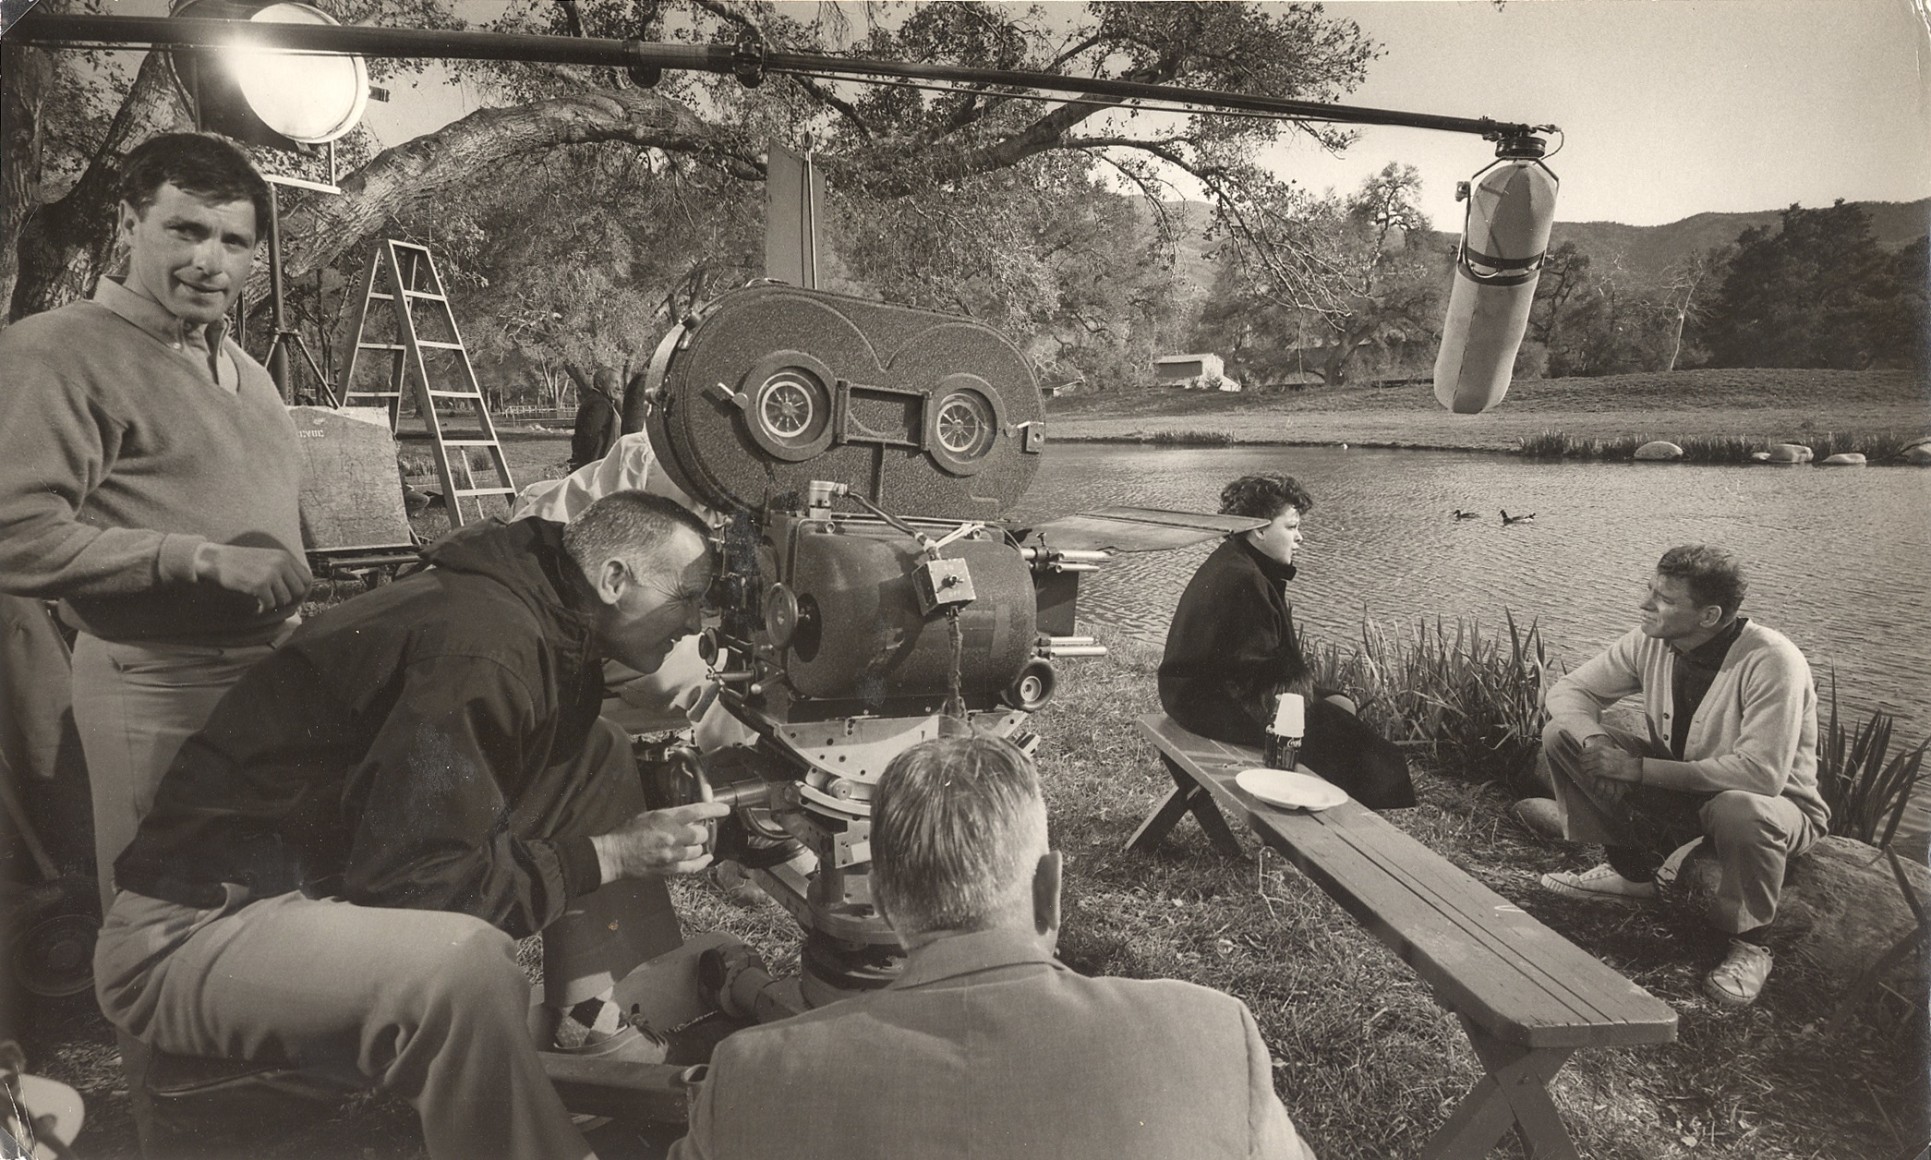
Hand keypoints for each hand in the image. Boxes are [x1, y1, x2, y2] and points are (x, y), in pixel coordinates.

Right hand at [195, 544, 312, 611]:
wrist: (216, 559)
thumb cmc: (241, 561)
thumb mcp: (267, 558)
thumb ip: (283, 569)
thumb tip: (301, 589)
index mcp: (285, 556)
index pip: (307, 578)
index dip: (298, 589)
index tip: (288, 594)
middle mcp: (281, 564)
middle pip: (299, 591)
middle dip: (287, 598)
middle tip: (274, 600)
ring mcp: (271, 574)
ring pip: (285, 600)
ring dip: (274, 604)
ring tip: (262, 602)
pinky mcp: (260, 585)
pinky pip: (270, 605)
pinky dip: (263, 609)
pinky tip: (256, 607)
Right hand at [591, 801, 731, 881]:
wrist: (614, 855)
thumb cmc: (628, 834)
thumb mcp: (649, 816)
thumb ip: (670, 816)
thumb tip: (689, 817)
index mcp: (666, 818)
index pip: (697, 811)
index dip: (714, 810)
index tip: (724, 810)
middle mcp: (672, 836)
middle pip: (701, 833)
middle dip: (701, 832)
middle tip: (696, 832)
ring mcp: (672, 854)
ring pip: (698, 850)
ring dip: (697, 847)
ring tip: (691, 845)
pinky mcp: (670, 869)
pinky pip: (694, 867)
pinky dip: (702, 862)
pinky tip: (706, 858)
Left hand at [1577, 740, 1641, 783]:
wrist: (1634, 768)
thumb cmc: (1627, 760)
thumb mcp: (1616, 750)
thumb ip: (1607, 749)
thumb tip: (1602, 748)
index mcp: (1601, 748)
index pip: (1583, 751)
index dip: (1581, 757)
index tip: (1583, 761)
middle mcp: (1599, 754)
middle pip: (1582, 759)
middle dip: (1582, 764)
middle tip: (1584, 768)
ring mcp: (1600, 762)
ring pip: (1584, 767)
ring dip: (1585, 770)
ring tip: (1588, 773)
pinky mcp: (1602, 771)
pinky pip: (1589, 773)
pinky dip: (1589, 776)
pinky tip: (1592, 777)